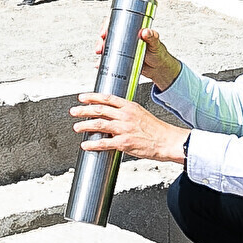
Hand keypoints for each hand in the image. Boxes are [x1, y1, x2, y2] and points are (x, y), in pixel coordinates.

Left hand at [70, 90, 185, 163]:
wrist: (168, 141)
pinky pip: (104, 143)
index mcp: (130, 106)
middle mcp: (125, 115)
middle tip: (74, 111)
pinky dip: (92, 144)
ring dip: (84, 125)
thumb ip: (126, 113)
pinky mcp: (124, 143)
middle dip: (83, 110)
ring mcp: (124, 129)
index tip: (82, 97)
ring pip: (99, 124)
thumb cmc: (157, 130)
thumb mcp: (141, 114)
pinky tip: (85, 145)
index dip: (92, 97)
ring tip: (76, 127)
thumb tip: (113, 115)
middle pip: (99, 109)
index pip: (107, 98)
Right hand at [96, 22, 181, 90]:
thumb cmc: (159, 52)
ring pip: (107, 46)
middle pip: (108, 34)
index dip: (107, 25)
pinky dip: (102, 62)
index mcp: (132, 29)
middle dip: (101, 40)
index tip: (104, 32)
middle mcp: (125, 37)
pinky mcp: (121, 59)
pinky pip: (109, 59)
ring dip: (100, 50)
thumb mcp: (156, 44)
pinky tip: (99, 64)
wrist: (159, 69)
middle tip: (100, 47)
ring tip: (100, 55)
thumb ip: (152, 37)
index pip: (116, 22)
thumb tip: (146, 32)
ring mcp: (122, 49)